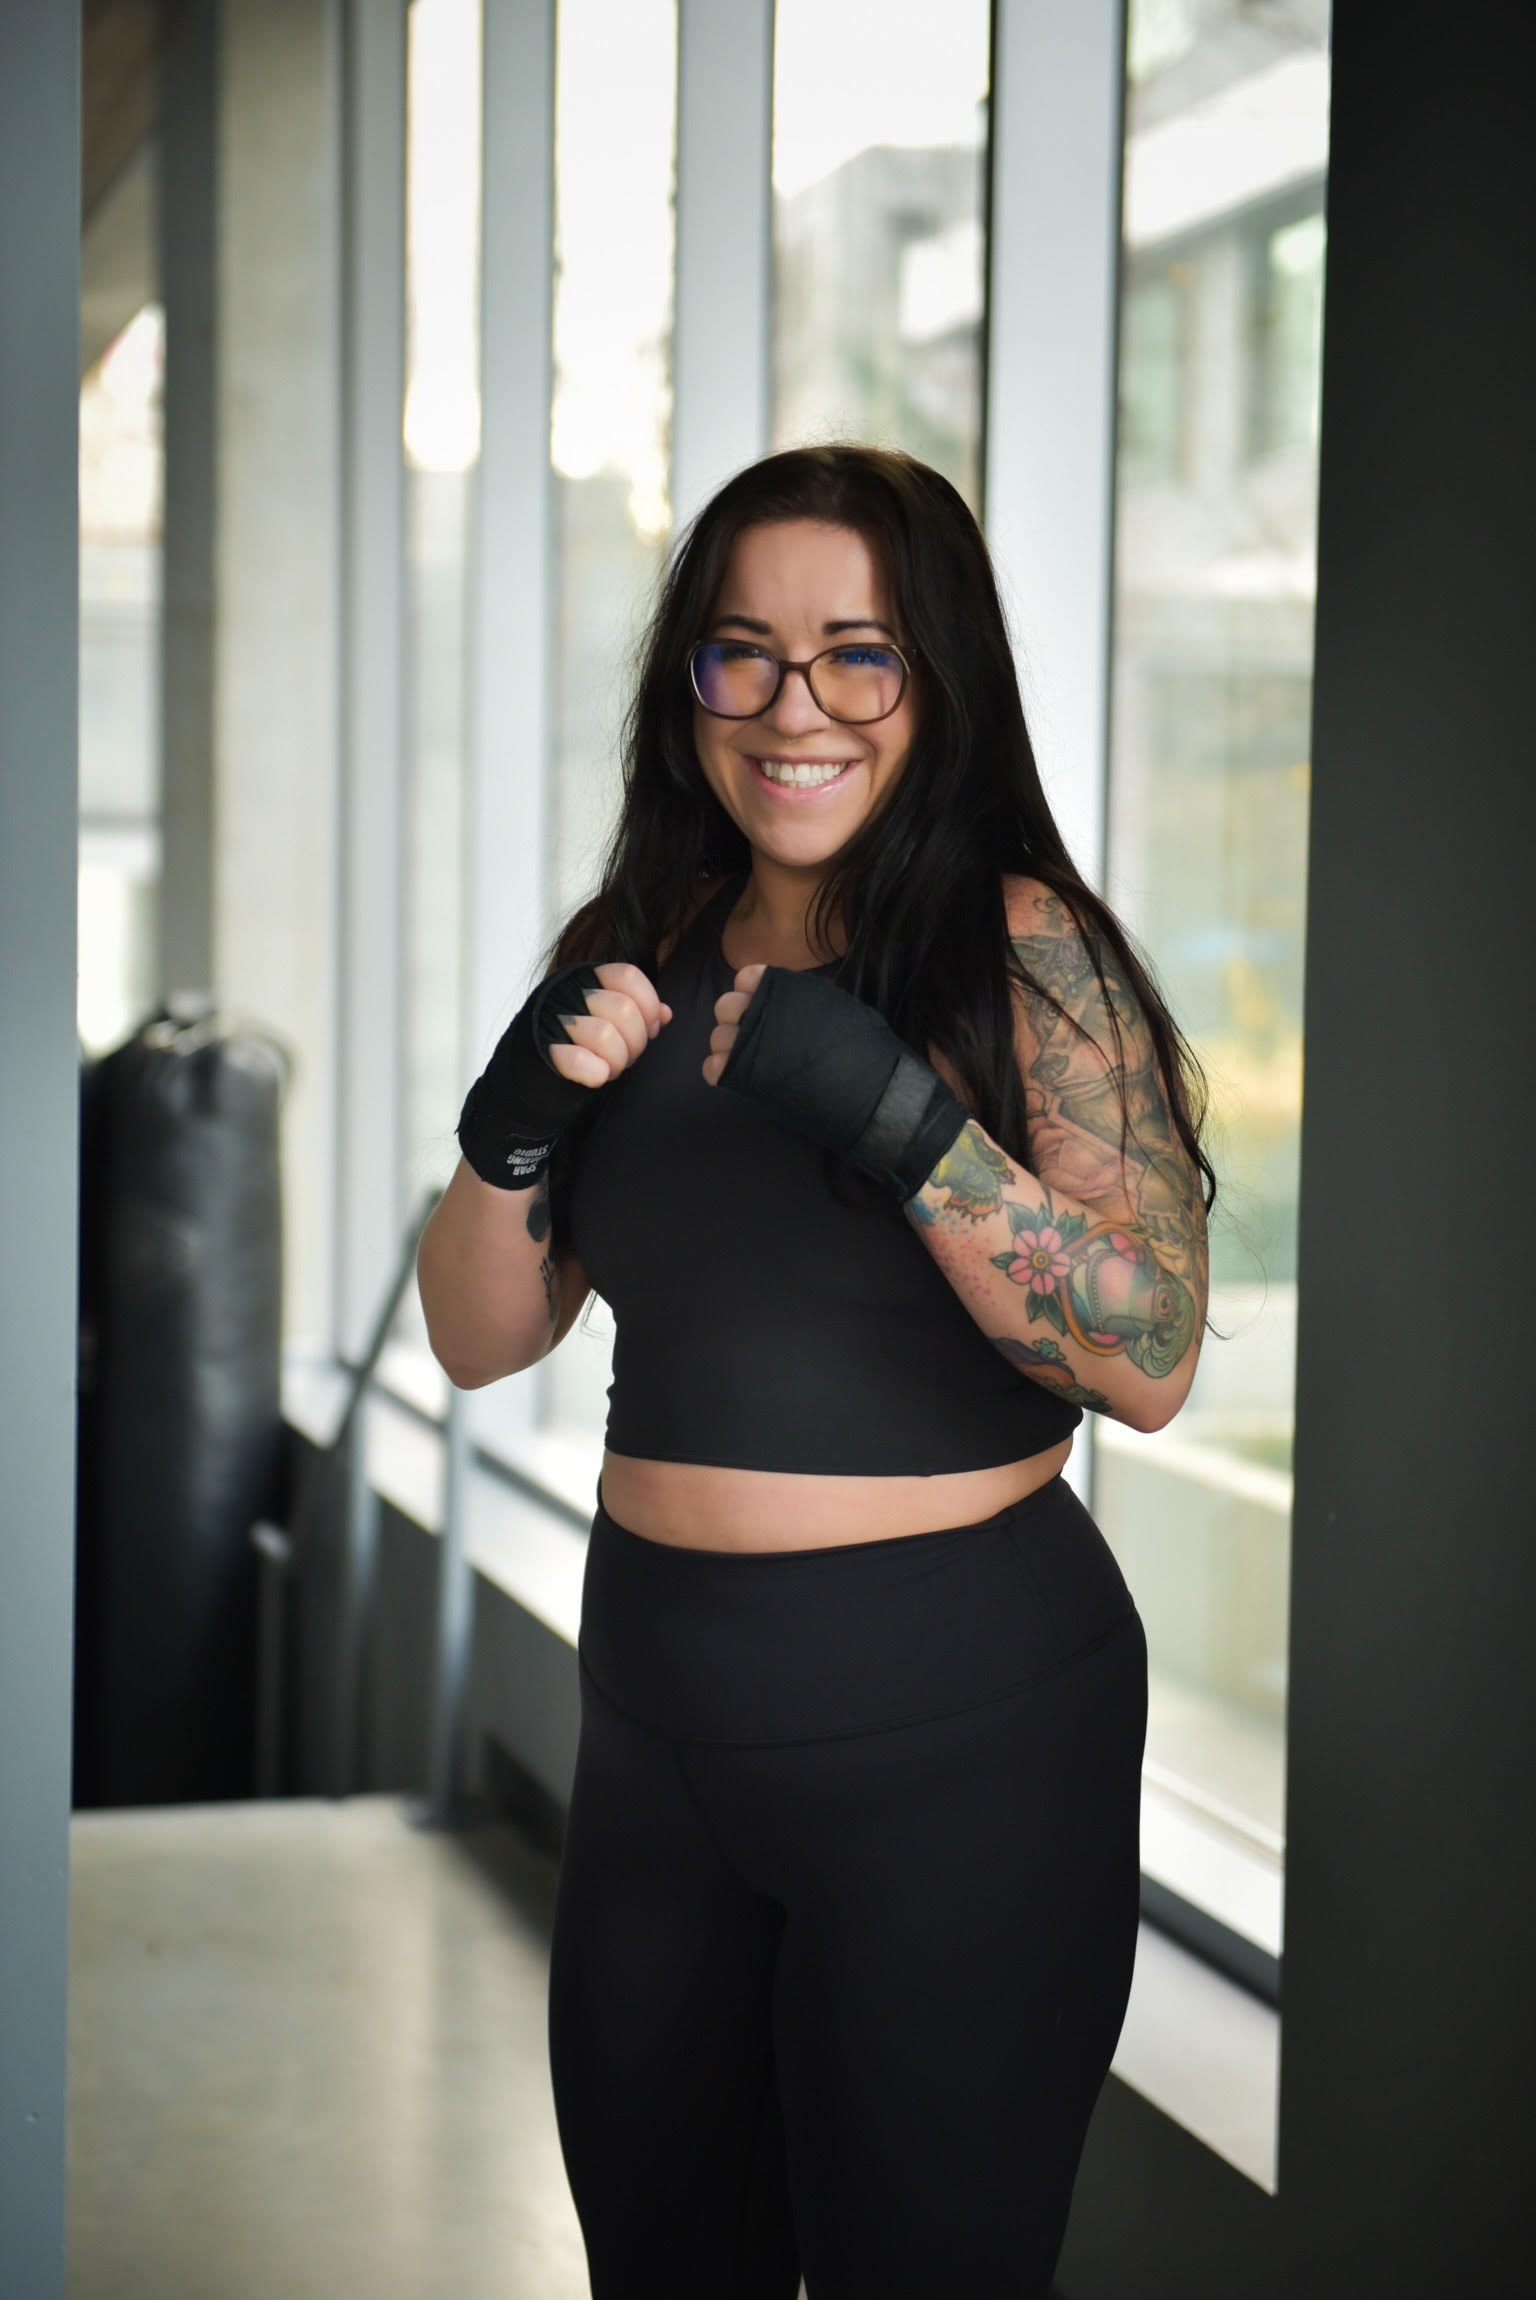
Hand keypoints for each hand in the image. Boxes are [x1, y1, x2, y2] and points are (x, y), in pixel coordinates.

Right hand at [457, 959, 671, 1189]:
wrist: (526, 1080)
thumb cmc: (575, 1046)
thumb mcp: (607, 1021)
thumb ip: (636, 1011)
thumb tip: (665, 1014)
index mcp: (584, 978)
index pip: (627, 976)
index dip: (648, 1004)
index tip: (651, 1028)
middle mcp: (565, 993)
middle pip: (622, 1009)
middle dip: (636, 1042)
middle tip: (626, 1057)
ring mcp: (550, 1021)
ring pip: (605, 1035)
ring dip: (616, 1060)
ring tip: (608, 1067)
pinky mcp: (541, 1052)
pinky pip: (579, 1060)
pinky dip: (594, 1071)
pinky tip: (596, 1076)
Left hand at [701, 961, 971, 1206]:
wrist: (867, 1092)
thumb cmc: (863, 1050)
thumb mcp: (838, 1009)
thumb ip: (807, 1000)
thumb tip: (789, 997)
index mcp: (787, 992)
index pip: (748, 977)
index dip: (752, 991)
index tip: (764, 1006)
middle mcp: (763, 1012)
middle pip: (725, 1006)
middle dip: (737, 1018)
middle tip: (757, 1038)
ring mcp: (750, 1044)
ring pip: (717, 1036)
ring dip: (729, 1046)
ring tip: (754, 1060)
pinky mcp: (744, 1077)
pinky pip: (712, 1068)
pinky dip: (722, 1071)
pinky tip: (743, 1077)